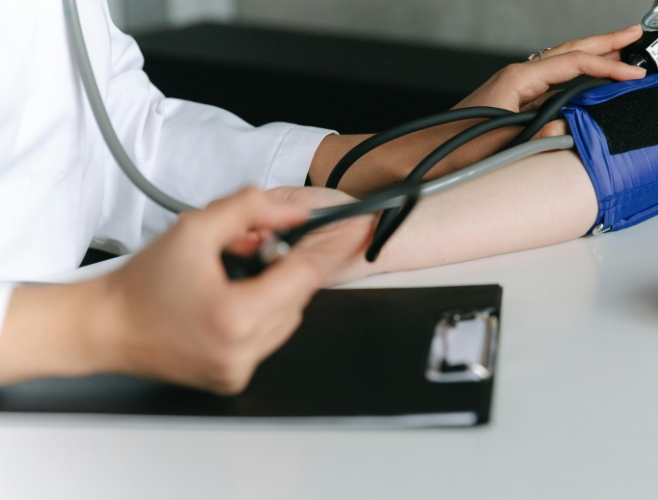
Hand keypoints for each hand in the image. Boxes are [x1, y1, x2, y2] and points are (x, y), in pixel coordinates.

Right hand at [93, 187, 372, 393]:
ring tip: (233, 277)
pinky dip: (260, 315)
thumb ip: (249, 210)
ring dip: (274, 292)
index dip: (330, 247)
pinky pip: (268, 339)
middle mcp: (243, 351)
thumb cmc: (141, 283)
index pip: (304, 275)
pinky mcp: (233, 379)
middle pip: (298, 296)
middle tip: (254, 249)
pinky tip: (229, 302)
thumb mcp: (194, 229)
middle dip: (284, 267)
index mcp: (237, 316)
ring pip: (287, 318)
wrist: (105, 327)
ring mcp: (239, 369)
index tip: (355, 227)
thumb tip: (295, 212)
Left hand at [309, 26, 646, 192]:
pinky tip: (586, 82)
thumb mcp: (499, 144)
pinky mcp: (512, 103)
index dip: (606, 68)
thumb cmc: (451, 150)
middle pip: (568, 53)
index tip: (634, 73)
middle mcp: (515, 78)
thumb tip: (567, 131)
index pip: (571, 65)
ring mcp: (513, 89)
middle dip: (603, 43)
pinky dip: (575, 76)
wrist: (418, 157)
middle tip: (635, 35)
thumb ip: (536, 136)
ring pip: (561, 65)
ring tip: (619, 50)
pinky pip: (552, 82)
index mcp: (515, 80)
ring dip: (591, 57)